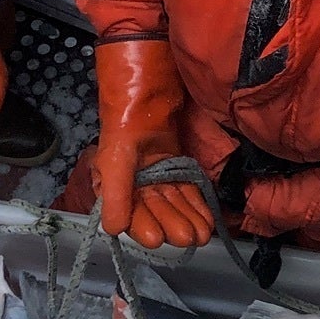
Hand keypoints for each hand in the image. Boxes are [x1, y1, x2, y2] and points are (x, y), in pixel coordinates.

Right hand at [92, 38, 213, 248]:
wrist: (149, 78)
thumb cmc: (127, 113)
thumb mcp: (117, 154)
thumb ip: (115, 192)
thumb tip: (113, 230)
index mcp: (113, 178)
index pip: (128, 209)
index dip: (141, 224)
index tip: (156, 239)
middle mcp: (134, 178)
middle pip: (154, 207)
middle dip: (169, 223)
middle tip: (186, 240)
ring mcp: (156, 169)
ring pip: (171, 200)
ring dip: (185, 217)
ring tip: (200, 235)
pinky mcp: (174, 160)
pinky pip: (184, 187)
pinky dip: (194, 203)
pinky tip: (206, 218)